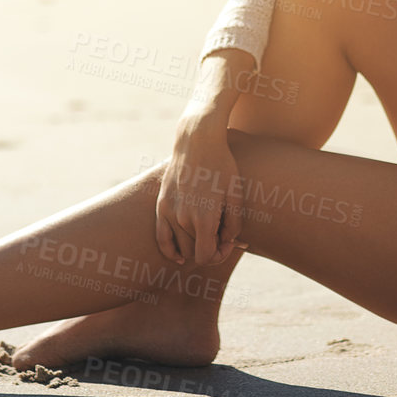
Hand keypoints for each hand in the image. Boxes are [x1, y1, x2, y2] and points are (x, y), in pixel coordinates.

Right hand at [155, 108, 246, 267]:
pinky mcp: (161, 204)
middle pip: (194, 252)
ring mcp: (169, 211)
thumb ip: (233, 224)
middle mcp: (182, 218)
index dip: (219, 255)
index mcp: (203, 218)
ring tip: (207, 233)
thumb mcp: (235, 194)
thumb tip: (227, 242)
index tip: (228, 242)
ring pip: (180, 247)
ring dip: (194, 246)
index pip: (205, 257)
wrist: (197, 140)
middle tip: (222, 235)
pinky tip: (180, 256)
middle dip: (210, 249)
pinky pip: (161, 237)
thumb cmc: (221, 165)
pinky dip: (170, 250)